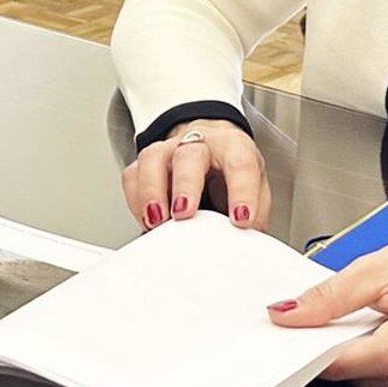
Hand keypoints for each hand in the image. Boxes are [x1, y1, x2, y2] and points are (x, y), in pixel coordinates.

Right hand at [121, 118, 269, 230]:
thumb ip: (254, 214)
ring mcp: (168, 150)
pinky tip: (147, 220)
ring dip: (152, 191)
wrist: (211, 150)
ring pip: (153, 159)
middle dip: (185, 185)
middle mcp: (200, 143)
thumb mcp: (255, 188)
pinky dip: (136, 200)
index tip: (240, 219)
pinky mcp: (146, 163)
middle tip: (184, 214)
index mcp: (234, 147)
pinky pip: (132, 176)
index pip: (240, 164)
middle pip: (189, 155)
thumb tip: (248, 244)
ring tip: (157, 221)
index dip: (241, 192)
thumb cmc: (230, 173)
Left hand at [268, 232, 387, 386]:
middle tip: (358, 324)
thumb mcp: (376, 265)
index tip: (309, 354)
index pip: (381, 355)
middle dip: (353, 354)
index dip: (340, 359)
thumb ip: (330, 296)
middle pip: (379, 375)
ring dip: (371, 367)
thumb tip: (287, 315)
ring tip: (387, 330)